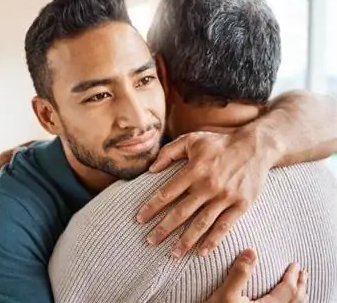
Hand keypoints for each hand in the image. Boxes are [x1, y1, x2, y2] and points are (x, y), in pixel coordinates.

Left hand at [136, 130, 276, 256]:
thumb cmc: (218, 143)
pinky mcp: (241, 205)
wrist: (255, 147)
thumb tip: (151, 169)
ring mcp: (226, 197)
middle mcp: (209, 185)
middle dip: (164, 229)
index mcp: (195, 169)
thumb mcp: (191, 140)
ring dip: (186, 241)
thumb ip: (169, 152)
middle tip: (150, 241)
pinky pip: (224, 226)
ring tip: (173, 254)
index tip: (140, 219)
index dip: (152, 207)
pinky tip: (201, 252)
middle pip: (182, 212)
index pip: (167, 193)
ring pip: (202, 224)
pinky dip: (213, 241)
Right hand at [207, 248, 307, 302]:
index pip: (288, 290)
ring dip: (298, 298)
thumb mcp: (225, 293)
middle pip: (296, 302)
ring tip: (298, 289)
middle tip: (303, 274)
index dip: (293, 276)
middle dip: (301, 286)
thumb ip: (240, 273)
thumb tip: (252, 250)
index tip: (295, 264)